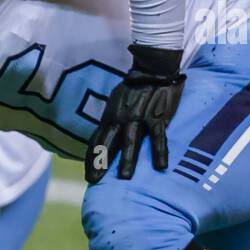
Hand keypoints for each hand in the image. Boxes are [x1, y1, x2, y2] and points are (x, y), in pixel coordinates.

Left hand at [86, 45, 184, 183]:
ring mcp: (139, 118)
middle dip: (100, 162)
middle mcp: (121, 119)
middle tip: (94, 180)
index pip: (96, 140)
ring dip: (128, 161)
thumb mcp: (116, 103)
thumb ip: (111, 120)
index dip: (91, 158)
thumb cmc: (134, 88)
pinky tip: (160, 166)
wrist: (153, 68)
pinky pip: (158, 137)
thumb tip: (103, 136)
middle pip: (108, 144)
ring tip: (125, 178)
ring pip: (132, 142)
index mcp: (110, 116)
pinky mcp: (157, 117)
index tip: (88, 174)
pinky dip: (159, 152)